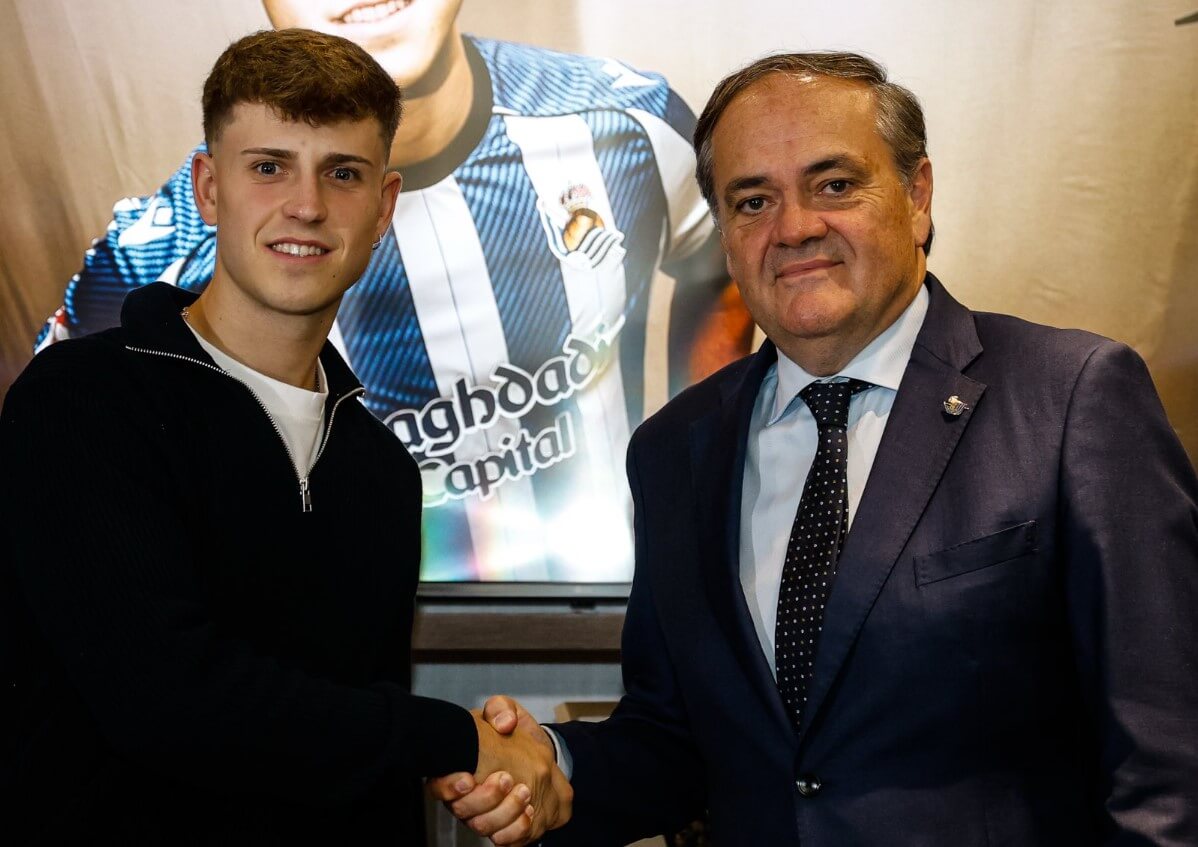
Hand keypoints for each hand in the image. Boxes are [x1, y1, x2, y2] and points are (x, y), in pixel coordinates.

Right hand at [428, 696, 571, 845]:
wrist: (537, 753)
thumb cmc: (512, 733)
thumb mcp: (504, 712)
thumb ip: (501, 710)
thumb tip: (504, 723)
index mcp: (457, 769)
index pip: (439, 786)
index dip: (448, 787)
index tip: (467, 778)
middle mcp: (465, 798)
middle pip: (463, 811)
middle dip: (486, 798)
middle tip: (506, 779)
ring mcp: (482, 815)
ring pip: (483, 827)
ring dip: (505, 812)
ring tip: (523, 793)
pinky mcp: (503, 828)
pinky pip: (504, 841)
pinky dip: (517, 830)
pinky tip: (529, 813)